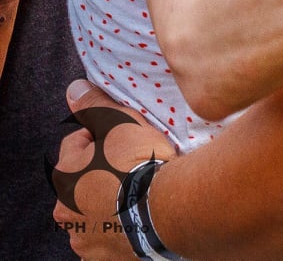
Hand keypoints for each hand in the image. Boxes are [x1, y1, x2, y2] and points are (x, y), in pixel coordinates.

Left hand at [53, 80, 177, 259]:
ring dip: (111, 201)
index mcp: (64, 176)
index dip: (104, 135)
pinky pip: (111, 235)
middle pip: (84, 181)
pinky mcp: (105, 255)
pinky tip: (140, 215)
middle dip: (103, 172)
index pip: (78, 144)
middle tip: (136, 165)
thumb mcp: (119, 123)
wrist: (168, 209)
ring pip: (96, 209)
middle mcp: (65, 210)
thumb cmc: (140, 163)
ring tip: (141, 191)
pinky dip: (121, 225)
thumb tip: (74, 89)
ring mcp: (84, 236)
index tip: (126, 138)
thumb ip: (94, 106)